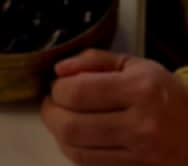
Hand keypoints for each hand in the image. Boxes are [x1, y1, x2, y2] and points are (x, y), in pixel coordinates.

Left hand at [41, 49, 187, 165]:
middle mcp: (141, 125)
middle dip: (51, 113)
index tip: (59, 86)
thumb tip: (59, 70)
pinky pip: (89, 165)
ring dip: (58, 134)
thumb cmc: (164, 96)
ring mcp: (140, 154)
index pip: (76, 92)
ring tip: (62, 120)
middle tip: (53, 104)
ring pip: (76, 150)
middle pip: (70, 125)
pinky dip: (74, 150)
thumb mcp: (136, 66)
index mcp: (141, 90)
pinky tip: (77, 138)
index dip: (58, 89)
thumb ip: (94, 60)